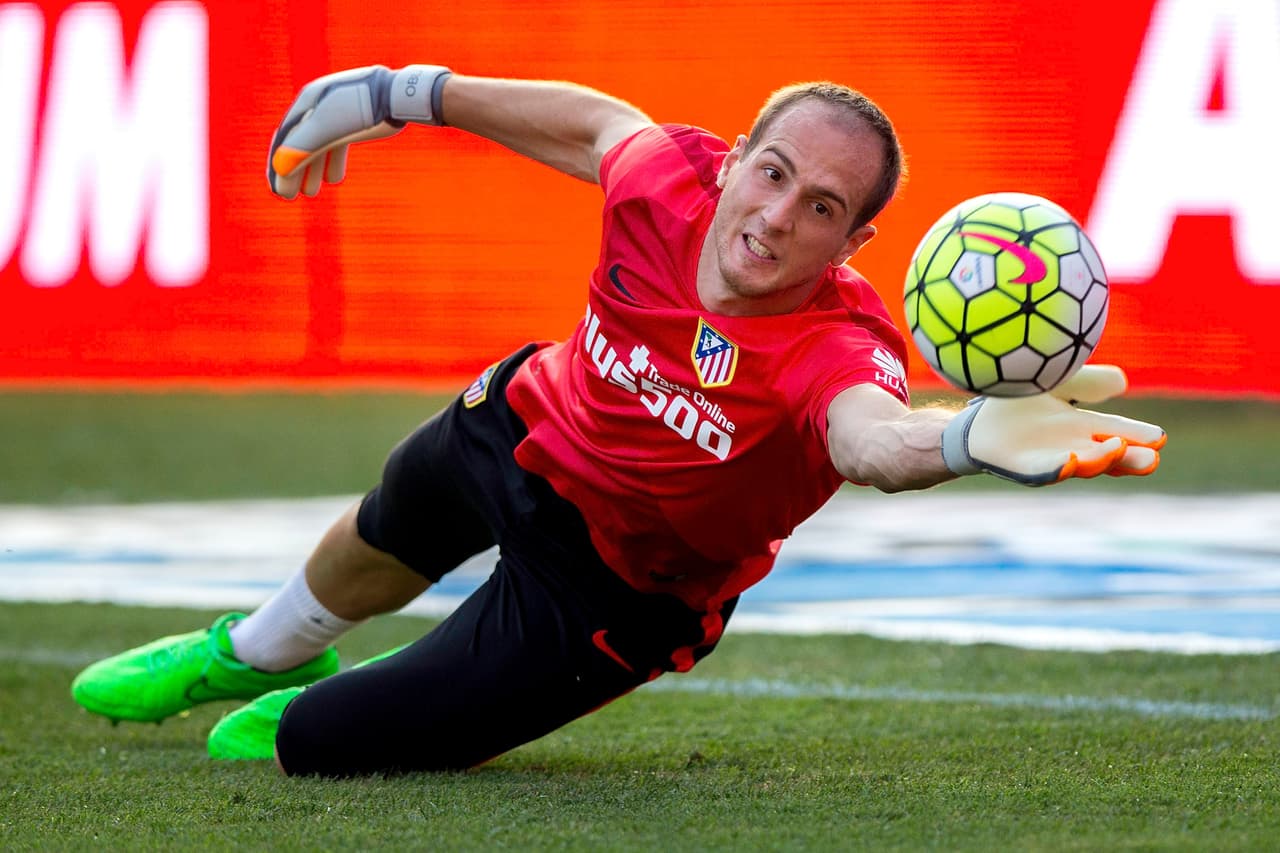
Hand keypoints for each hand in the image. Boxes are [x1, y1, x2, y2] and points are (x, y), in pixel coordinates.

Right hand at [267, 64, 451, 198]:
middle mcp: (319, 105)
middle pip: (300, 142)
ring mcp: (337, 111)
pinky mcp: (355, 119)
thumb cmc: (363, 109)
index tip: (278, 191)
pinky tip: (334, 179)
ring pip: (319, 145)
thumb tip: (279, 169)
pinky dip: (333, 162)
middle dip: (293, 171)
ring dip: (312, 170)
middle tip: (289, 197)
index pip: (284, 138)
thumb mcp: (329, 128)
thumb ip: (302, 146)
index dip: (277, 166)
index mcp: (307, 102)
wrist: (399, 95)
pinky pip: (337, 143)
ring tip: (311, 193)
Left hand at [941, 365, 1166, 485]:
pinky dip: (1059, 468)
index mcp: (1084, 428)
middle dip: (1130, 460)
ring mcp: (1050, 460)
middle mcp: (1073, 447)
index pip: (1119, 433)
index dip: (1140, 438)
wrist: (975, 420)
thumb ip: (1088, 381)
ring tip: (1116, 449)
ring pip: (1082, 465)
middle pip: (1109, 457)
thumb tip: (1121, 383)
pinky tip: (1072, 461)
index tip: (1159, 439)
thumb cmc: (1020, 401)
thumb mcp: (1060, 383)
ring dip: (1100, 460)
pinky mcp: (1024, 468)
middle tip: (1151, 458)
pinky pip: (1044, 471)